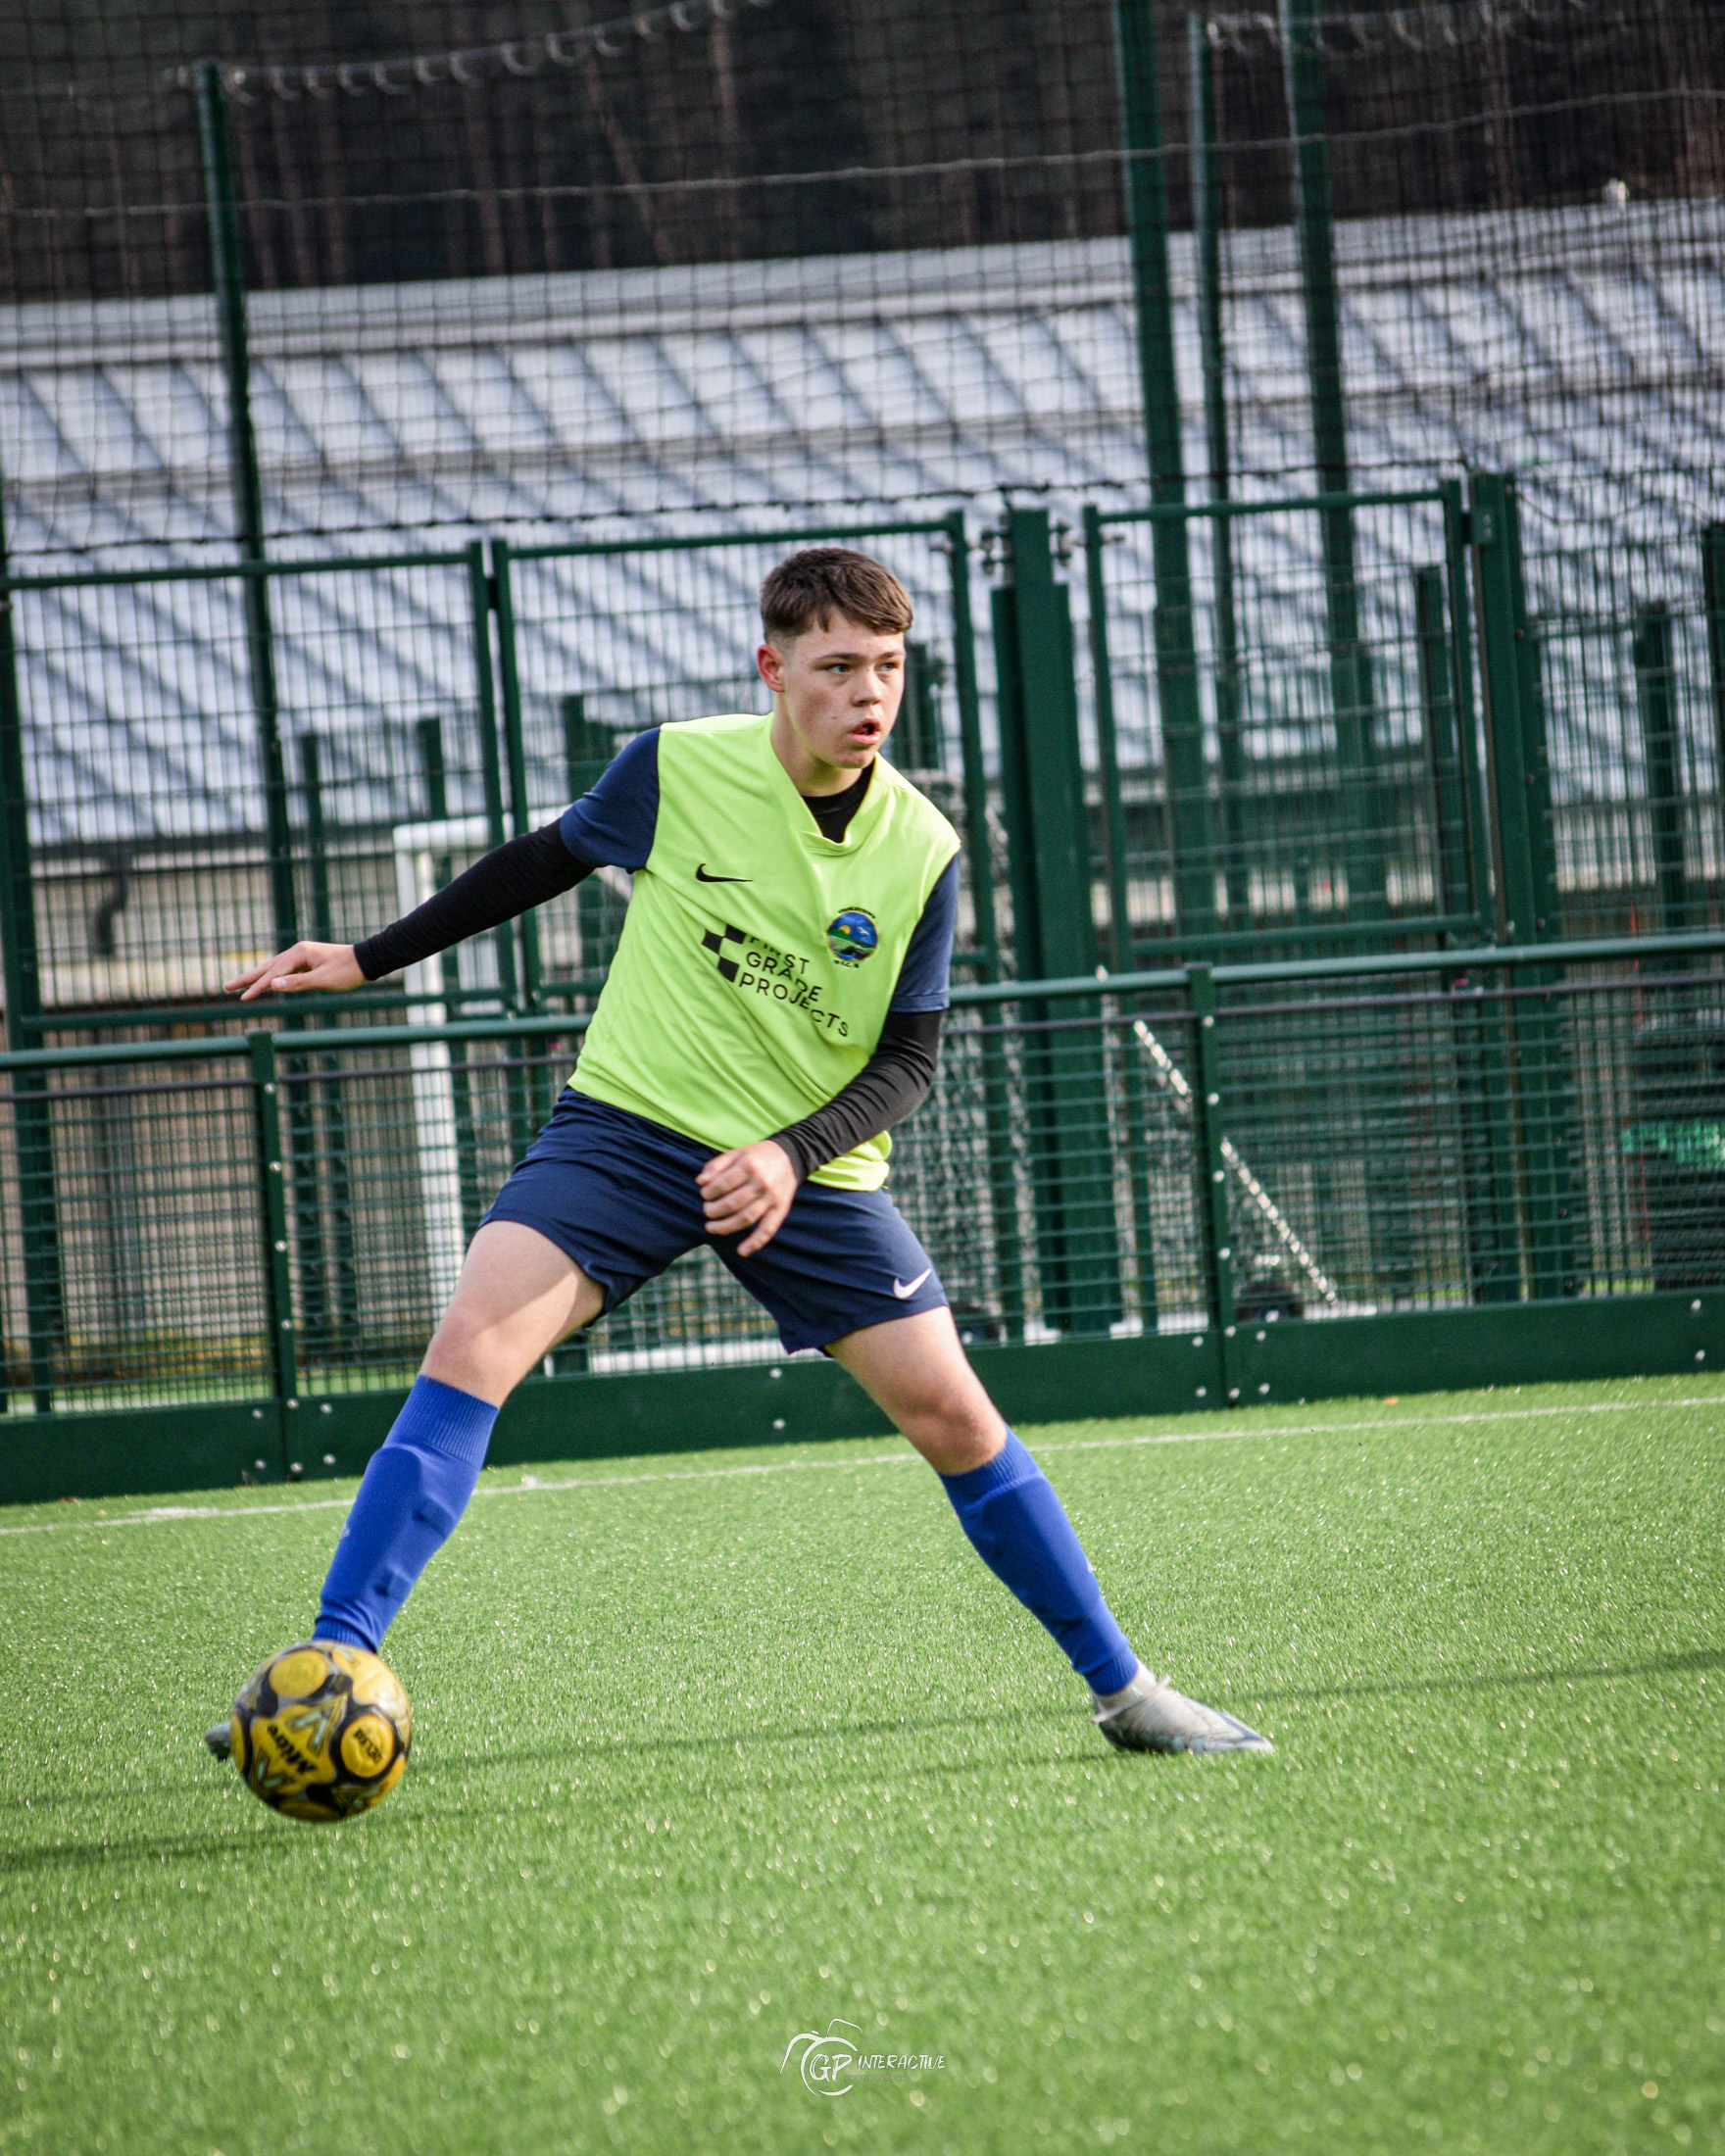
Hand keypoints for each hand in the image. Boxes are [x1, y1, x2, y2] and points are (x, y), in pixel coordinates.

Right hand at [224, 941, 364, 1001]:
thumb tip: (272, 985)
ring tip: (239, 985)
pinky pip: (283, 970)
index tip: (243, 998)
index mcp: (298, 953)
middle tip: (226, 987)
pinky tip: (265, 982)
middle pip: (266, 967)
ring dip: (256, 977)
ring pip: (273, 968)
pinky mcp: (306, 961)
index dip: (258, 987)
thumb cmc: (347, 971)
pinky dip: (270, 977)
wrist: (366, 960)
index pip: (273, 973)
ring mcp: (300, 955)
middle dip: (246, 979)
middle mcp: (296, 951)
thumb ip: (297, 983)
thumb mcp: (323, 980)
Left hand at [697, 1140, 797, 1256]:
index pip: (723, 1184)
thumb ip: (717, 1165)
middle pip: (733, 1203)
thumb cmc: (758, 1156)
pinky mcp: (780, 1209)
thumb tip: (700, 1181)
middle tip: (707, 1210)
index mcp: (750, 1166)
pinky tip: (742, 1251)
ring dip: (725, 1227)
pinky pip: (768, 1229)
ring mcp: (772, 1198)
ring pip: (746, 1218)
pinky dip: (755, 1242)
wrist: (790, 1157)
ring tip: (711, 1227)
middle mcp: (762, 1183)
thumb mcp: (737, 1153)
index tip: (704, 1194)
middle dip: (714, 1210)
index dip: (709, 1192)